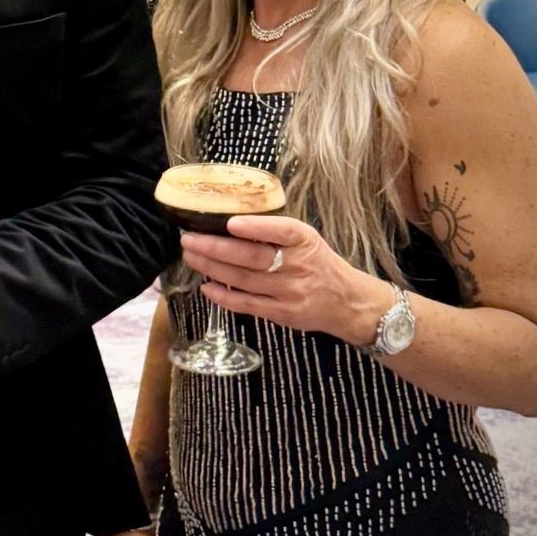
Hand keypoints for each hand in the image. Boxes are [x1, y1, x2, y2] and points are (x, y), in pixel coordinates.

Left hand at [181, 214, 391, 344]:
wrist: (347, 302)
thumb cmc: (319, 263)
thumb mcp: (306, 240)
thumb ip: (275, 232)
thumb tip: (228, 221)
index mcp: (305, 242)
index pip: (282, 231)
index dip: (256, 228)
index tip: (230, 222)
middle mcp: (298, 266)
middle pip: (253, 258)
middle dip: (215, 248)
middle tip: (189, 239)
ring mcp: (289, 292)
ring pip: (244, 280)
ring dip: (212, 268)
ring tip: (190, 256)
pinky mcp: (282, 314)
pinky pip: (247, 304)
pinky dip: (224, 296)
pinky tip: (206, 286)